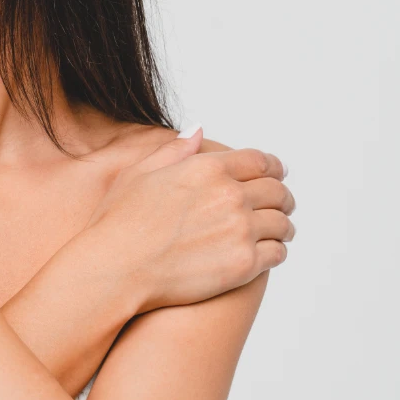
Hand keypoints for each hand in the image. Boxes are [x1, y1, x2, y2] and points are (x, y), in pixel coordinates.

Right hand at [87, 127, 295, 313]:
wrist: (116, 269)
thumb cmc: (119, 221)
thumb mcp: (139, 172)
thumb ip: (174, 149)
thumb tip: (198, 130)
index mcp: (208, 168)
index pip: (260, 161)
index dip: (273, 166)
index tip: (277, 172)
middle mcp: (230, 195)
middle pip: (277, 191)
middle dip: (282, 196)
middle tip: (282, 204)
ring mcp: (240, 230)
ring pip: (282, 223)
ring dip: (283, 225)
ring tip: (278, 230)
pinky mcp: (244, 264)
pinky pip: (277, 253)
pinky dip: (276, 251)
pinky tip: (267, 253)